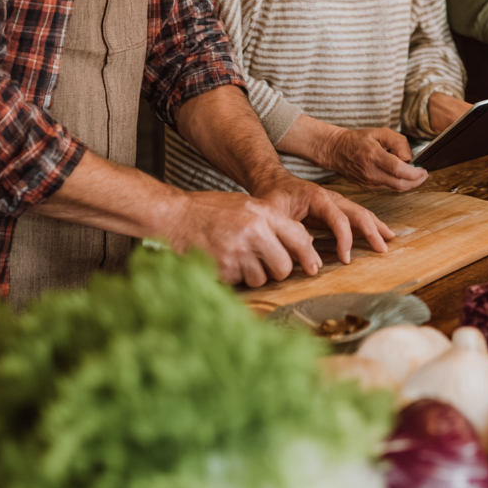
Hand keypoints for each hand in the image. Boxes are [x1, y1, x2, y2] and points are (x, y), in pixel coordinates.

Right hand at [167, 189, 324, 287]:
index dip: (309, 256)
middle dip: (278, 270)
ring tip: (238, 257)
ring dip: (254, 274)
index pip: (299, 238)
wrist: (175, 216)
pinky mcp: (222, 270)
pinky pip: (240, 282)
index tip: (313, 266)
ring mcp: (237, 253)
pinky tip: (223, 260)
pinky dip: (235, 276)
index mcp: (264, 214)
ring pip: (262, 278)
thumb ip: (273, 222)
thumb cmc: (211, 210)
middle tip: (266, 263)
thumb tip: (302, 243)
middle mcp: (254, 233)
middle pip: (284, 267)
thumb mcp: (248, 205)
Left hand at [253, 173, 395, 264]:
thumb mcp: (275, 216)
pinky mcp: (334, 207)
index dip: (344, 239)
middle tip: (382, 249)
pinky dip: (368, 224)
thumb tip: (312, 263)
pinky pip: (354, 216)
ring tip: (389, 239)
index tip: (346, 258)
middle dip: (371, 230)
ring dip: (375, 226)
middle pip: (357, 212)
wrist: (271, 180)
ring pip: (360, 212)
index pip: (338, 219)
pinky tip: (377, 233)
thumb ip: (291, 237)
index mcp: (317, 197)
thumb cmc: (272, 196)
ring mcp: (334, 201)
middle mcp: (330, 197)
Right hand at [321, 127, 427, 191]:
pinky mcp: (368, 187)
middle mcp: (371, 172)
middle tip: (424, 174)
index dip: (414, 173)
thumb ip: (398, 141)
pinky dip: (399, 184)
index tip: (423, 169)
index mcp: (374, 156)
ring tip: (415, 174)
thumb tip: (408, 157)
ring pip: (395, 189)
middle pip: (400, 184)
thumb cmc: (358, 140)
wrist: (336, 151)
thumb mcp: (379, 132)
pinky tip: (402, 176)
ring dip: (409, 183)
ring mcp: (369, 182)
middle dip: (416, 181)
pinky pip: (388, 188)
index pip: (398, 169)